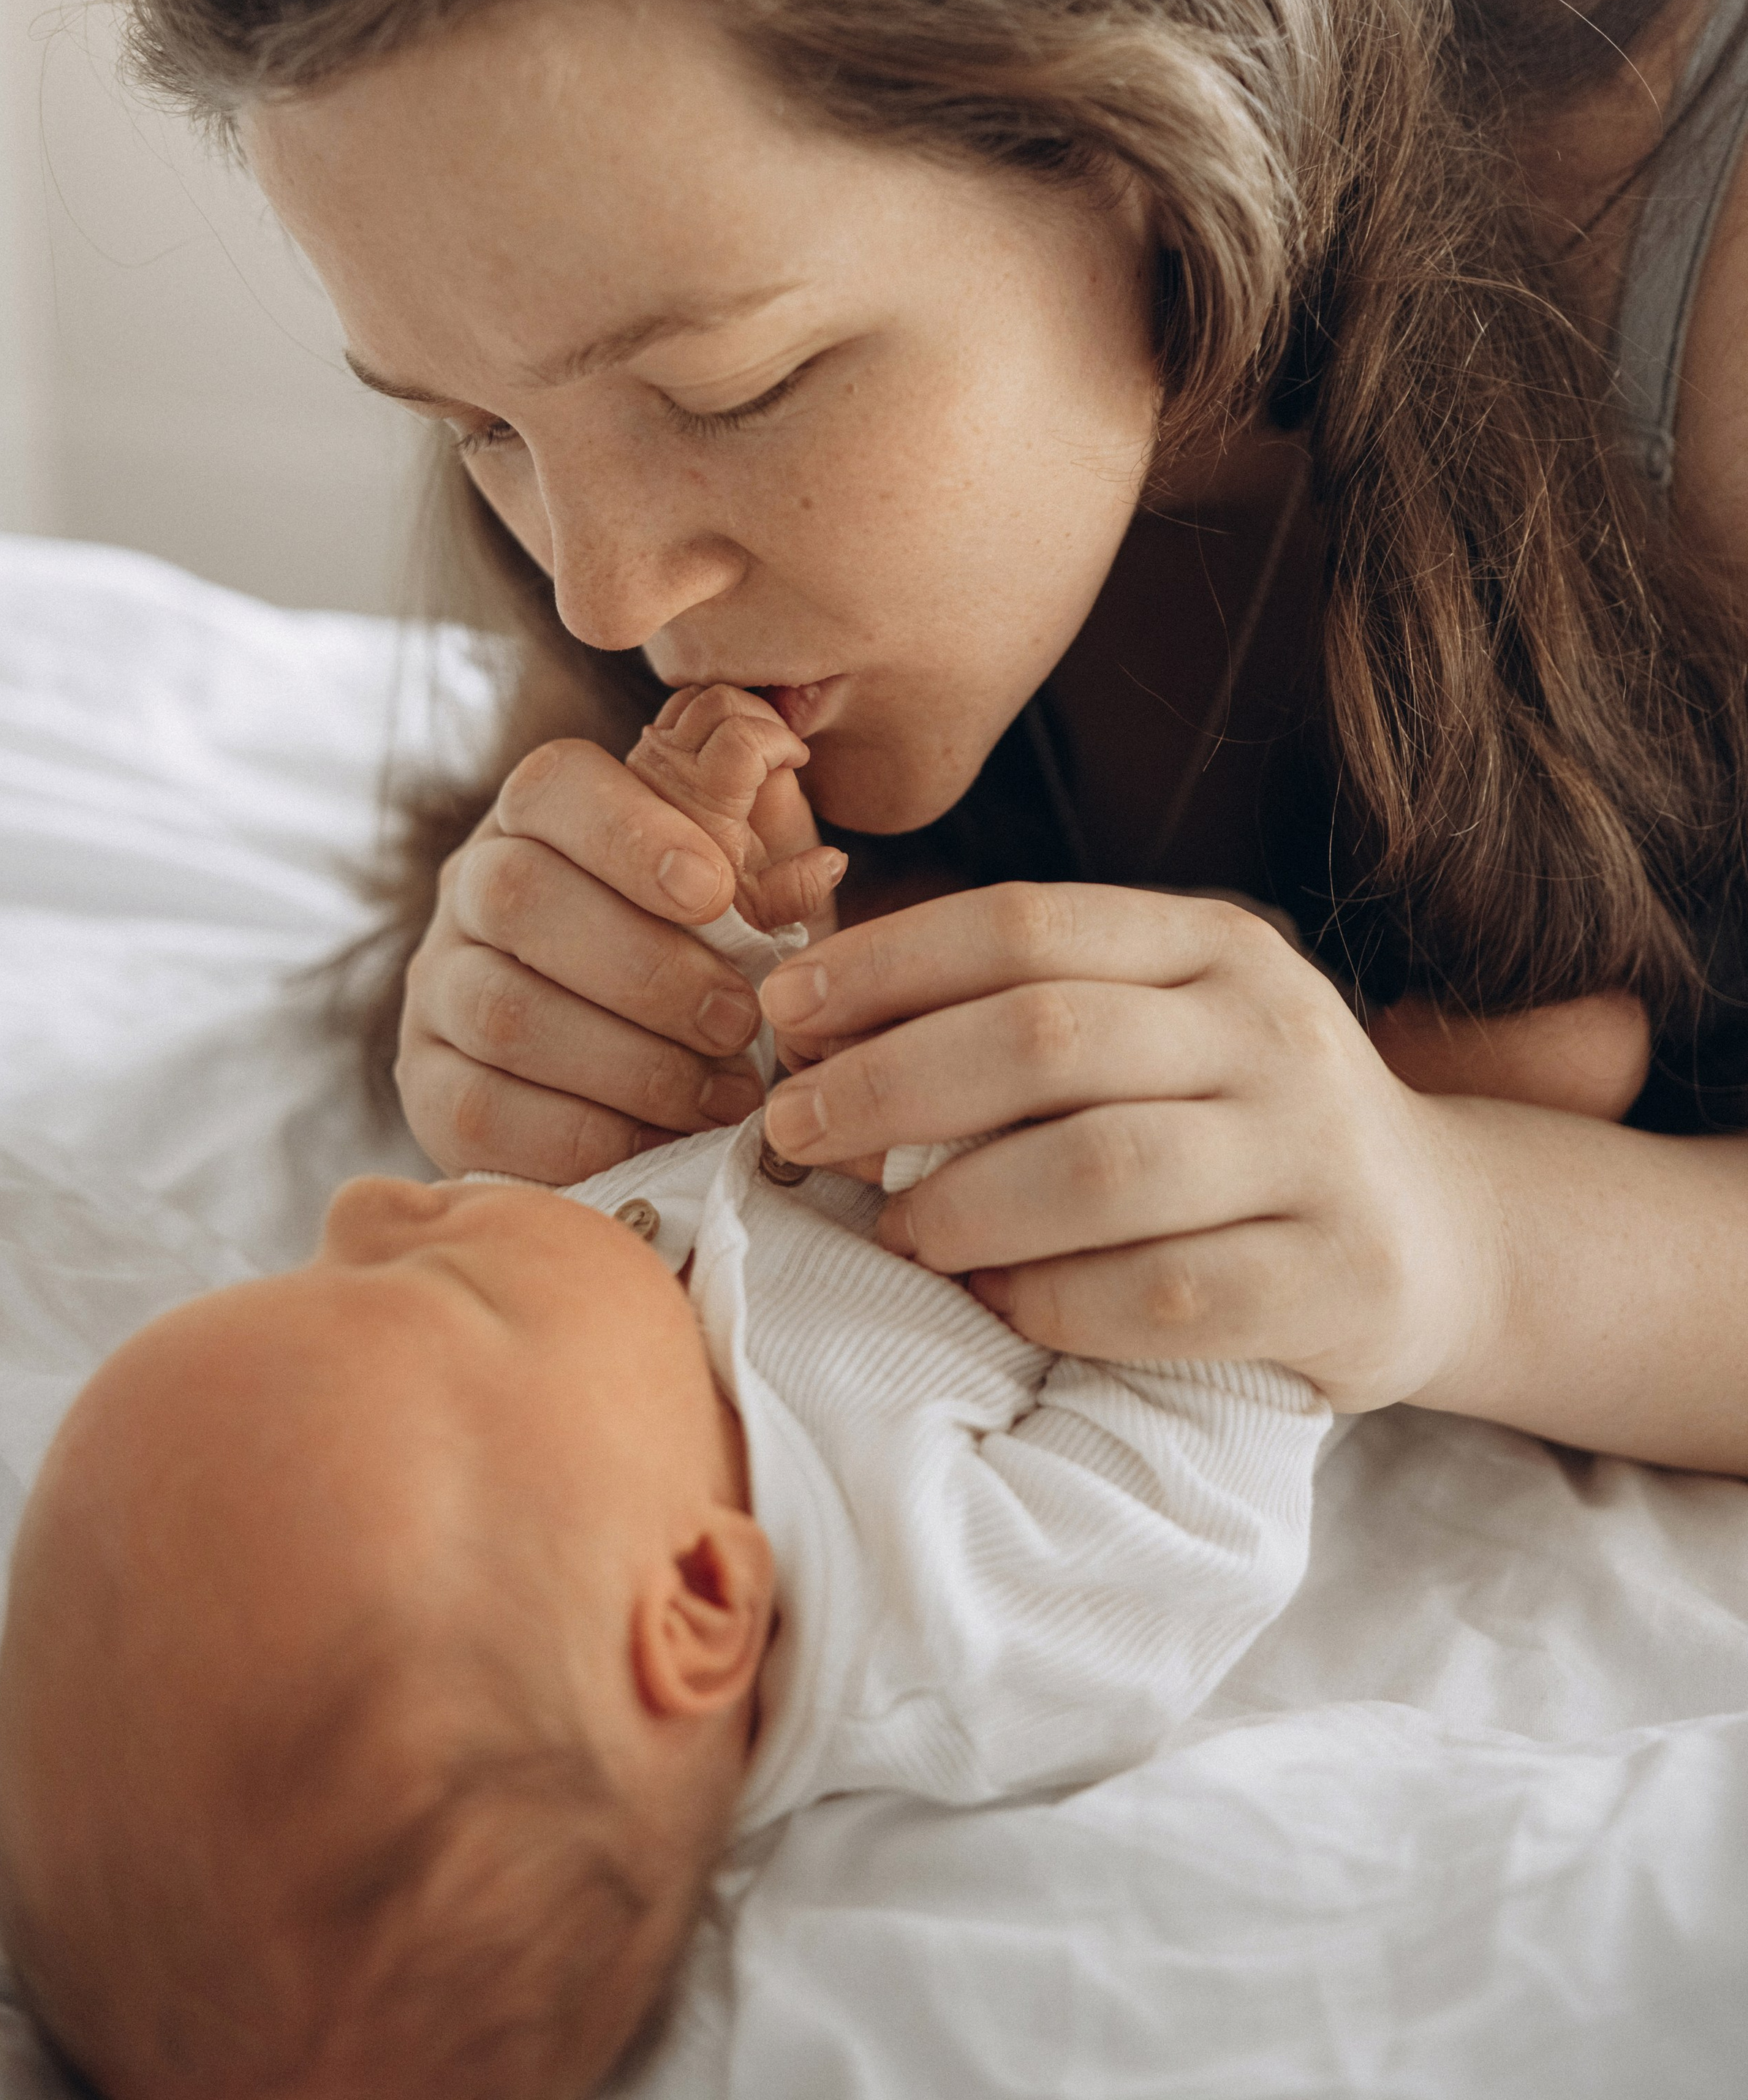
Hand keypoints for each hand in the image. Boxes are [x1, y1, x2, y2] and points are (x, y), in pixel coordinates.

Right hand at [395, 730, 838, 1182]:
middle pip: (521, 900)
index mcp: (539, 816)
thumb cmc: (704, 953)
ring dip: (632, 1062)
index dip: (630, 831)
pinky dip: (585, 1134)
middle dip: (646, 967)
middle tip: (741, 1019)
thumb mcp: (742, 881)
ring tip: (726, 1093)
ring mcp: (435, 990)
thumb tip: (774, 749)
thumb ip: (753, 821)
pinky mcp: (428, 1089)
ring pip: (506, 1013)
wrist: (637, 1076)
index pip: (554, 786)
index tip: (717, 893)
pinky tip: (663, 1142)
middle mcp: (469, 889)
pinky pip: (482, 1113)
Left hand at [626, 685, 845, 933]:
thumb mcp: (766, 910)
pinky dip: (713, 710)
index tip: (798, 760)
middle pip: (719, 701)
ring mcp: (649, 757)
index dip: (782, 741)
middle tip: (784, 749)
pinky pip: (680, 705)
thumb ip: (799, 889)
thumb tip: (834, 860)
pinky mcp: (645, 749)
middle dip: (764, 717)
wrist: (665, 909)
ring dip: (739, 710)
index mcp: (701, 805)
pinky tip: (735, 744)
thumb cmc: (725, 910)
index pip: (743, 737)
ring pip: (697, 695)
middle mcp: (666, 773)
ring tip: (763, 746)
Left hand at [757, 883, 1506, 1412]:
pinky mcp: (1336, 1279)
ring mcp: (1315, 1155)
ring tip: (894, 1229)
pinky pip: (1161, 1294)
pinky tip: (997, 1302)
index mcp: (1213, 943)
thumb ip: (1024, 1008)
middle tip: (793, 1131)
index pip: (1024, 924)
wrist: (1441, 1232)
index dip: (885, 965)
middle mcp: (1272, 1029)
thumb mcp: (1159, 1025)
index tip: (783, 1011)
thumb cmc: (1238, 1121)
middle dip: (889, 1083)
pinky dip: (1054, 1301)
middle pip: (1044, 1039)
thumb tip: (816, 1021)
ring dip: (960, 1204)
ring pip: (1097, 1170)